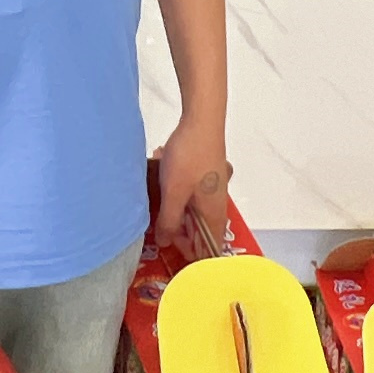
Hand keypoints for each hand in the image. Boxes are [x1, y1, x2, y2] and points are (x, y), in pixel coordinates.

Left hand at [150, 128, 233, 247]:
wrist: (201, 120)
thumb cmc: (189, 158)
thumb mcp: (173, 193)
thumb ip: (169, 222)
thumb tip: (164, 243)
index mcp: (214, 216)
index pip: (208, 250)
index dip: (188, 251)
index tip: (167, 241)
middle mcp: (216, 207)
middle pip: (198, 232)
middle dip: (176, 229)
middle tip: (156, 218)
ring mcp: (211, 192)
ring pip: (191, 214)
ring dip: (173, 210)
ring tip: (159, 195)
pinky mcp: (204, 179)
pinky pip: (189, 197)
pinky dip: (176, 194)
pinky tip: (163, 178)